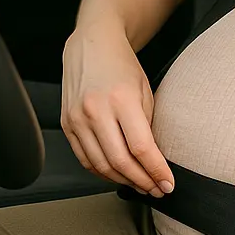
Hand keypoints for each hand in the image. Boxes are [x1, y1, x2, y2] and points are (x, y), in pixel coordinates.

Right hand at [61, 23, 174, 196]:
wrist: (92, 45)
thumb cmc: (123, 65)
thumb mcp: (144, 90)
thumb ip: (147, 124)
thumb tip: (153, 159)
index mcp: (121, 99)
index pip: (141, 147)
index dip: (156, 171)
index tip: (168, 183)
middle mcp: (96, 110)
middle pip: (120, 161)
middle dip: (142, 181)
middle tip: (157, 189)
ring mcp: (77, 118)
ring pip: (100, 165)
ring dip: (123, 181)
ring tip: (141, 185)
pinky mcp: (66, 124)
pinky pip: (85, 158)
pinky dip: (102, 172)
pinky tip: (118, 175)